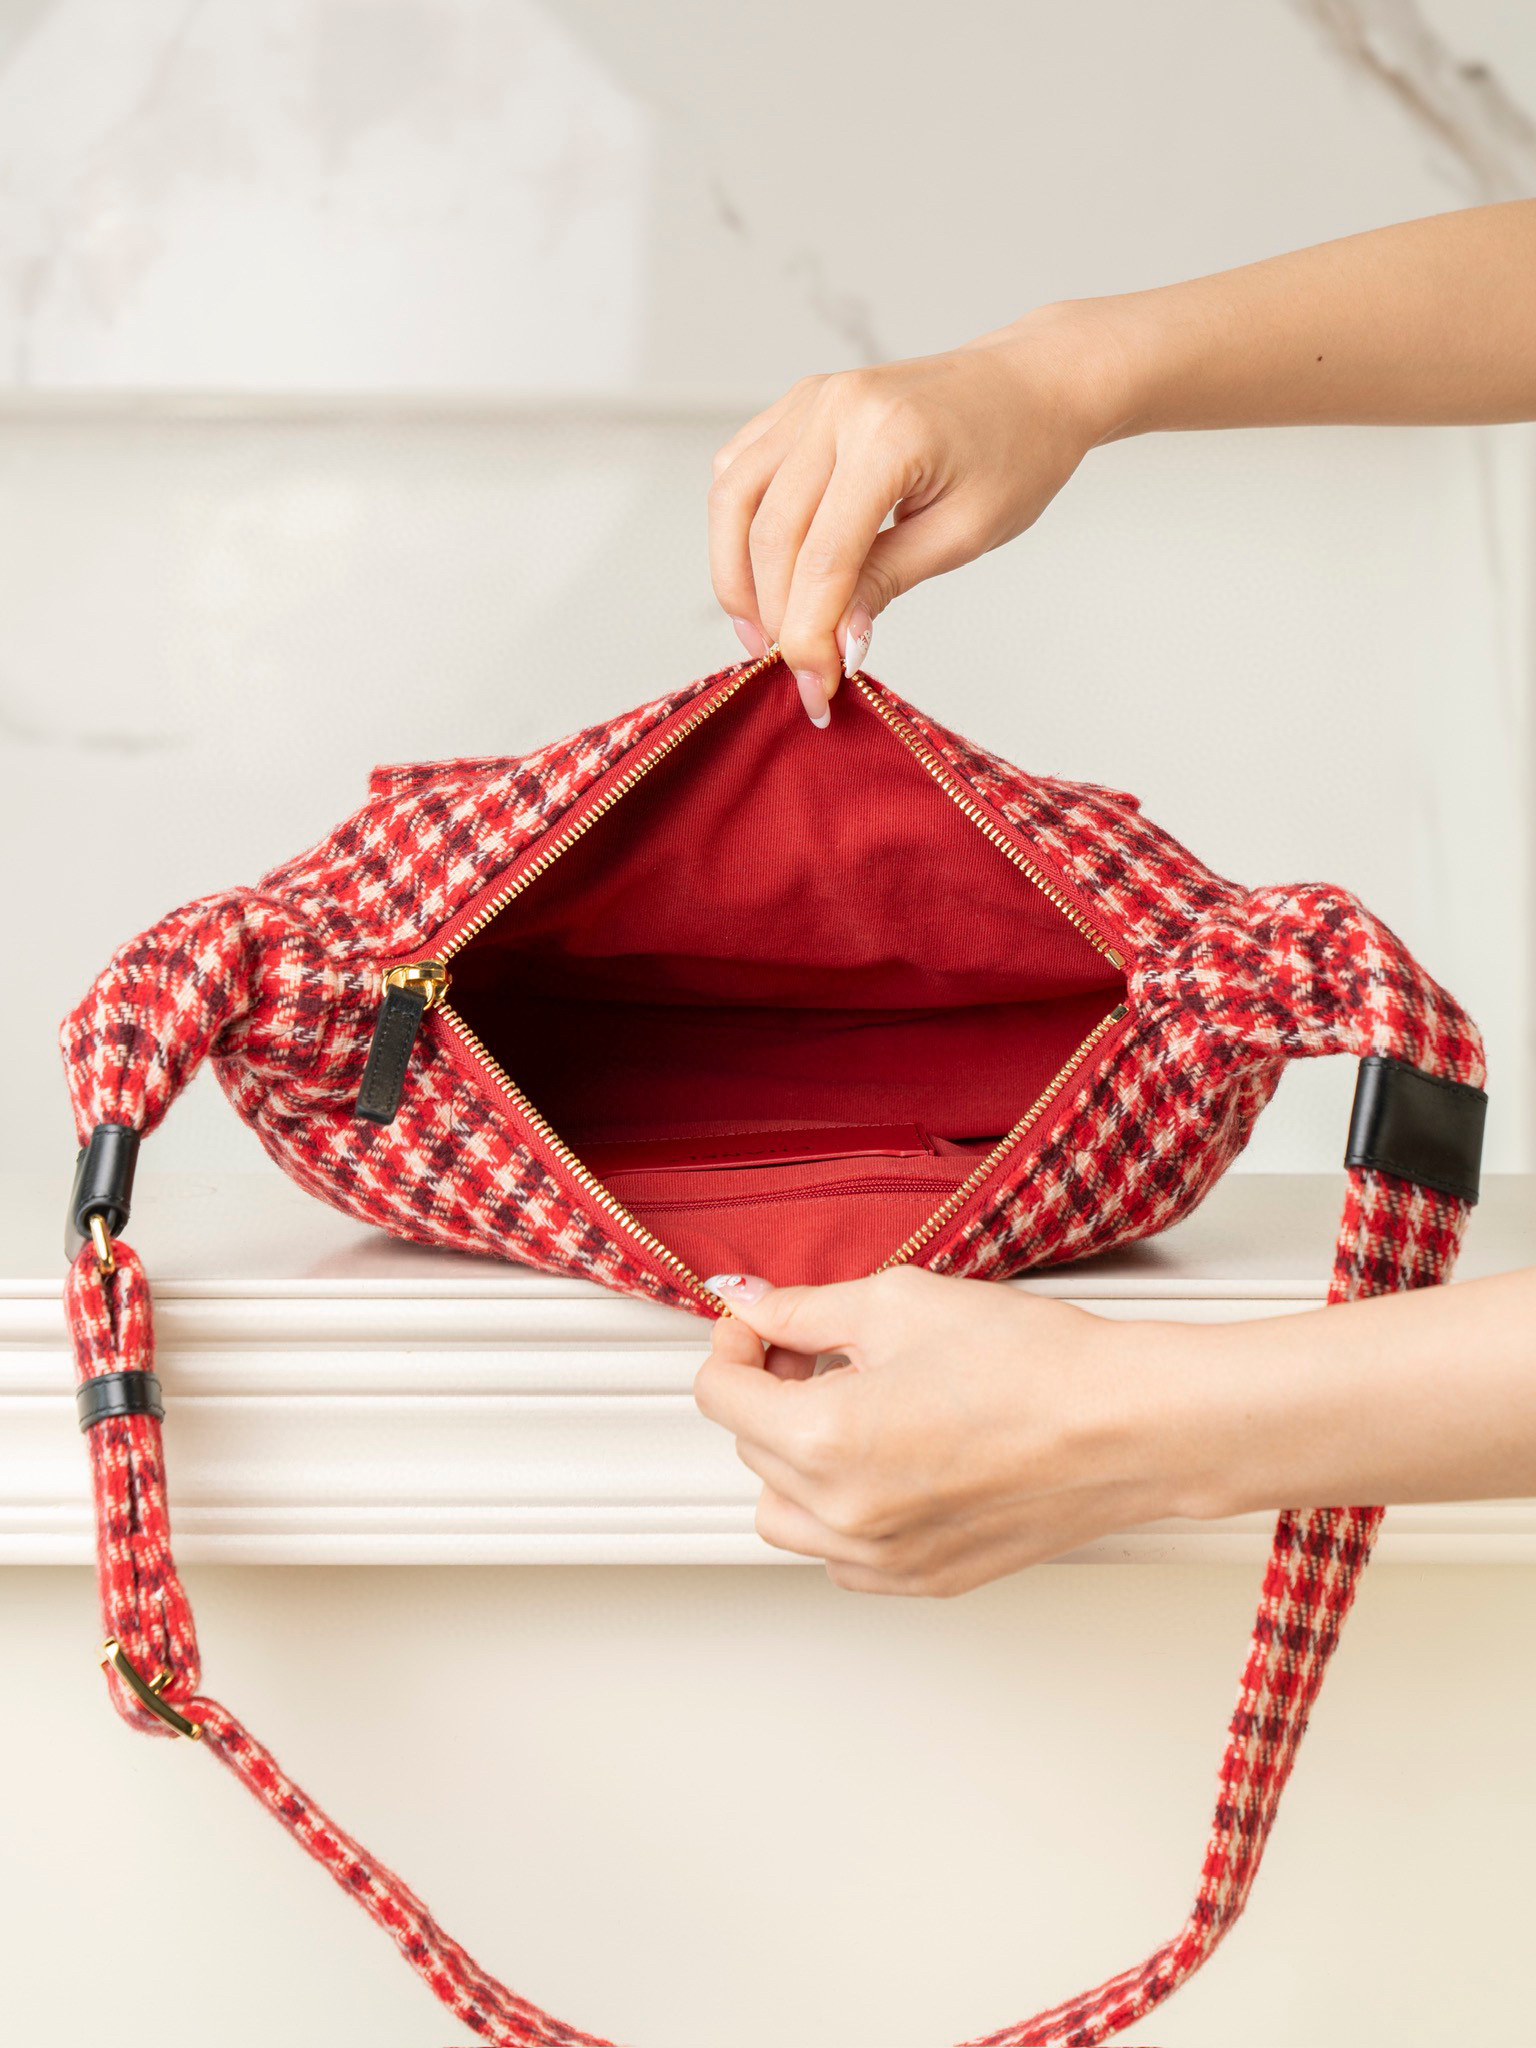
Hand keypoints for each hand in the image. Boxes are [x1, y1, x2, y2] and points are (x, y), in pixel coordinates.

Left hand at [691, 1266, 1166, 1595]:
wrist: (1127, 1424)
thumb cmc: (1033, 1364)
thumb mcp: (896, 1303)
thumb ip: (804, 1310)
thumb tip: (752, 1308)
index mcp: (821, 1441)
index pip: (719, 1395)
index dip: (736, 1343)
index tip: (764, 1325)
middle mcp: (841, 1515)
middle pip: (750, 1449)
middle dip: (770, 1391)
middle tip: (819, 1349)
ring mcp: (883, 1559)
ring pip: (784, 1515)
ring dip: (794, 1461)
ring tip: (851, 1407)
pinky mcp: (925, 1579)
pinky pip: (841, 1554)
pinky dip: (841, 1511)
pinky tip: (888, 1459)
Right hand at [706, 304, 1127, 724]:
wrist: (1029, 385)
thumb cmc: (1014, 454)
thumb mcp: (963, 534)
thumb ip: (888, 582)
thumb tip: (836, 644)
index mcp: (888, 438)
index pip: (823, 558)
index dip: (810, 635)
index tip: (817, 690)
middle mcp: (836, 408)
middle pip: (771, 534)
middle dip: (776, 618)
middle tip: (795, 674)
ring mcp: (811, 399)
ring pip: (734, 500)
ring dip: (737, 577)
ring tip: (762, 635)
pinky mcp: (799, 404)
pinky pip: (740, 471)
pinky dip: (737, 529)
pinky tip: (759, 575)